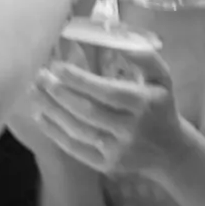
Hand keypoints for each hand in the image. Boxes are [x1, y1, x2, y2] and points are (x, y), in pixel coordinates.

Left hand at [29, 46, 194, 180]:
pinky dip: (55, 133)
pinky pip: (75, 149)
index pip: (106, 92)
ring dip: (52, 111)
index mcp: (142, 103)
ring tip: (34, 93)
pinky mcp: (106, 165)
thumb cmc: (160, 106)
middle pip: (87, 111)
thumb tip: (116, 39)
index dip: (79, 80)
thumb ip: (143, 57)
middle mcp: (130, 129)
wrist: (170, 151)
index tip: (57, 66)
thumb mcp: (162, 77)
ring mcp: (117, 150)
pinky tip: (41, 116)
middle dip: (59, 93)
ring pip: (77, 130)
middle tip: (39, 76)